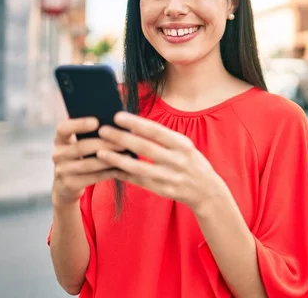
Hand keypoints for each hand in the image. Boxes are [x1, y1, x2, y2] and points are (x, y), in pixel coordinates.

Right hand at [51, 117, 126, 207]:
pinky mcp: (69, 184)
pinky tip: (122, 168)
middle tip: (122, 142)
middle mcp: (57, 155)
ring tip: (126, 154)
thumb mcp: (78, 144)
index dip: (79, 124)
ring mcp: (62, 171)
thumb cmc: (81, 157)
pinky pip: (93, 177)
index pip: (63, 129)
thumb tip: (116, 124)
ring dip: (109, 159)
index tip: (96, 122)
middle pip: (80, 147)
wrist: (67, 185)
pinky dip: (109, 172)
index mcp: (60, 140)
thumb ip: (91, 135)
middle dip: (103, 144)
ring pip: (88, 164)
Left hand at [96, 112, 228, 214]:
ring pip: (139, 168)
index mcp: (183, 145)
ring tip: (100, 152)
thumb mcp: (184, 145)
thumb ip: (164, 137)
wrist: (207, 191)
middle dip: (122, 138)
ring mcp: (170, 177)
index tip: (117, 116)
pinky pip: (139, 182)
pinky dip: (124, 175)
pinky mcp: (163, 191)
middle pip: (145, 148)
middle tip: (102, 130)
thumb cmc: (191, 162)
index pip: (156, 131)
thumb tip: (134, 125)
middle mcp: (177, 160)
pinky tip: (110, 169)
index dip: (136, 123)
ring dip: (118, 160)